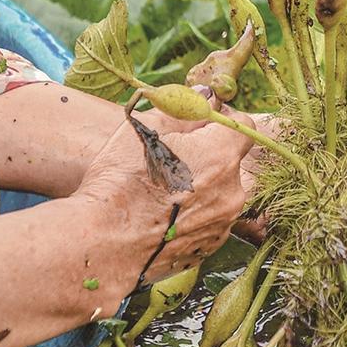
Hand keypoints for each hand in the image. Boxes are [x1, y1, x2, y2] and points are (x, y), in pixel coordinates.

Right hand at [72, 114, 249, 285]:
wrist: (104, 243)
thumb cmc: (120, 181)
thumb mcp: (145, 129)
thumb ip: (184, 110)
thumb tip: (207, 98)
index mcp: (221, 156)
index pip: (243, 126)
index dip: (221, 121)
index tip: (198, 125)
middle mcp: (232, 192)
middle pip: (230, 162)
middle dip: (208, 156)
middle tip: (171, 159)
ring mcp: (223, 224)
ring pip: (220, 194)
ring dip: (200, 187)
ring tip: (161, 192)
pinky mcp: (209, 248)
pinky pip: (208, 221)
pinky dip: (192, 215)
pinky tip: (160, 215)